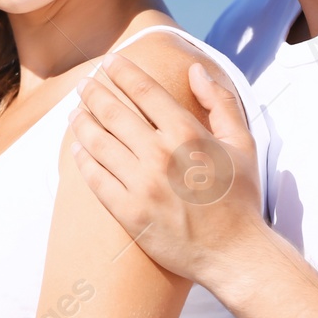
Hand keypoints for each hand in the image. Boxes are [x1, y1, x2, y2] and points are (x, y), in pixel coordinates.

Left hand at [68, 54, 265, 285]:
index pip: (145, 91)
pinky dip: (83, 159)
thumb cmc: (240, 198)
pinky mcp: (129, 213)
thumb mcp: (243, 143)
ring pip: (98, 142)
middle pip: (114, 112)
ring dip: (82, 122)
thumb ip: (220, 101)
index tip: (110, 63)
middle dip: (94, 92)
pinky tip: (78, 148)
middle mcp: (161, 155)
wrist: (234, 254)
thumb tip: (196, 69)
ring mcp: (142, 185)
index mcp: (188, 133)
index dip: (123, 72)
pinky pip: (95, 179)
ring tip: (75, 113)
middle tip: (84, 84)